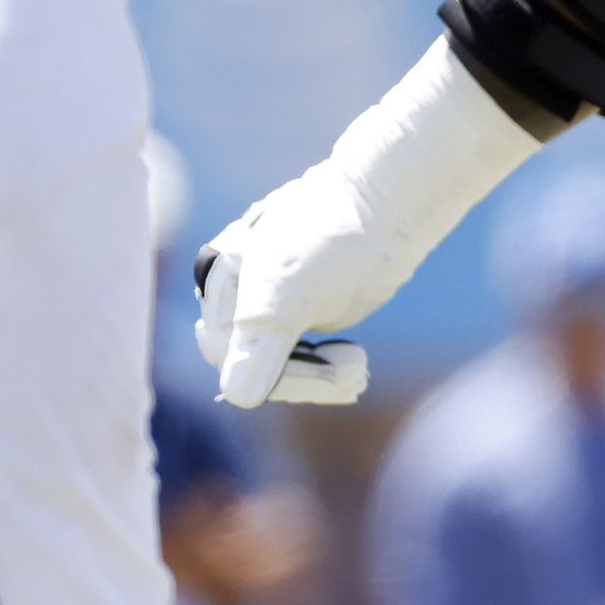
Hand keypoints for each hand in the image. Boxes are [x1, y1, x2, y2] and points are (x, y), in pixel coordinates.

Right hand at [192, 170, 401, 409]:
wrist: (384, 207)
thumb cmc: (334, 237)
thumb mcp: (292, 289)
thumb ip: (262, 338)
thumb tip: (237, 397)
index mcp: (219, 284)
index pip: (233, 356)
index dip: (282, 375)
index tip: (336, 374)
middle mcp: (234, 295)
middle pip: (253, 365)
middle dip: (306, 377)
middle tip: (357, 371)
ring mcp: (267, 305)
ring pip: (278, 367)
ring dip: (320, 377)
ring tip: (360, 366)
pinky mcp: (296, 314)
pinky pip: (299, 358)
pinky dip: (325, 368)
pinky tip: (356, 363)